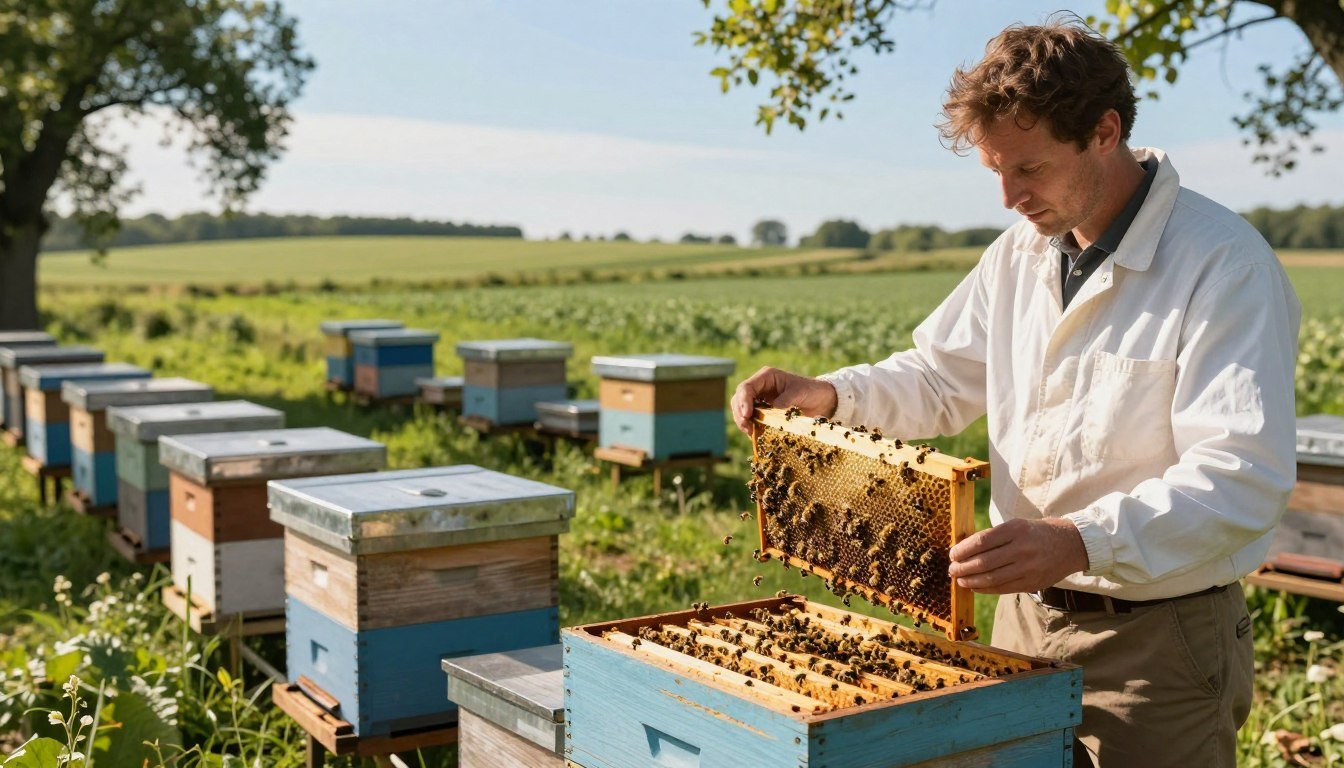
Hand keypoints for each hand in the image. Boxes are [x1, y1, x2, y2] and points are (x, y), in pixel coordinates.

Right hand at [730, 366, 838, 433]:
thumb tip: (773, 407)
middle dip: (740, 413)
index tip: (747, 415)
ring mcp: (760, 398)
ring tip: (751, 433)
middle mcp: (760, 386)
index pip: (746, 387)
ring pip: (741, 408)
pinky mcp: (763, 409)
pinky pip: (751, 417)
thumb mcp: (800, 392)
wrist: (821, 400)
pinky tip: (755, 433)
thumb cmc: (811, 391)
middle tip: (747, 428)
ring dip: (743, 421)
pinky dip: (750, 425)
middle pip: (739, 398)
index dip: (743, 401)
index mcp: (766, 376)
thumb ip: (787, 398)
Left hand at [947, 517, 1089, 593]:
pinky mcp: (1032, 583)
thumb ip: (993, 537)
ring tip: (960, 579)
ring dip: (971, 581)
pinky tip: (975, 586)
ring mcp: (1028, 568)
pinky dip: (985, 589)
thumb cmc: (1035, 533)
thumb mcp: (1016, 525)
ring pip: (991, 578)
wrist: (1070, 544)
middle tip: (952, 569)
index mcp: (1015, 529)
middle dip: (962, 567)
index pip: (981, 542)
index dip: (962, 550)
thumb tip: (964, 549)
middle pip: (983, 562)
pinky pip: (1002, 588)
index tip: (952, 554)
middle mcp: (1022, 548)